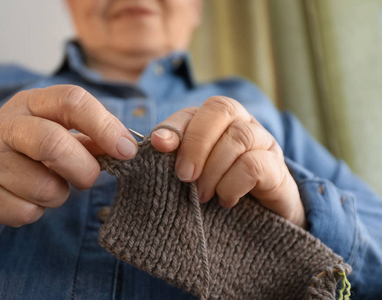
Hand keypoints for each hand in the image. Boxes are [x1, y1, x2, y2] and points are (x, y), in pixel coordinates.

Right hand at [0, 85, 137, 236]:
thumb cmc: (32, 152)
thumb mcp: (60, 133)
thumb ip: (92, 138)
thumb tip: (126, 146)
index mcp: (33, 102)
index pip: (72, 101)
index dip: (105, 126)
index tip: (126, 150)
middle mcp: (6, 123)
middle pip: (53, 143)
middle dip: (83, 169)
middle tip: (88, 179)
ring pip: (43, 187)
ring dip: (58, 195)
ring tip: (47, 186)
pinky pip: (26, 211)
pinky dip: (36, 211)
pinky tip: (25, 199)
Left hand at [151, 96, 305, 227]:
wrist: (260, 220)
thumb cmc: (216, 191)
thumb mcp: (191, 173)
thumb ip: (174, 156)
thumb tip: (154, 142)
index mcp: (216, 122)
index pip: (194, 110)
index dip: (174, 126)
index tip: (159, 145)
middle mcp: (242, 123)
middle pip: (221, 110)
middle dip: (196, 143)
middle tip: (184, 176)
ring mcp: (264, 143)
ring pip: (239, 137)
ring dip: (213, 170)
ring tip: (202, 196)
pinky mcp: (277, 168)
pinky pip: (254, 165)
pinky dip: (232, 185)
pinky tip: (225, 200)